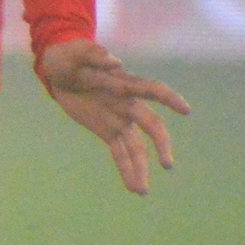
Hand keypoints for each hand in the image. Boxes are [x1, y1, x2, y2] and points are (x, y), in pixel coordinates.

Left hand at [36, 37, 190, 195]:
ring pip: (136, 147)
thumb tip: (116, 62)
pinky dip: (126, 169)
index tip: (185, 110)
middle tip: (167, 164)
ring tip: (141, 191)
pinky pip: (120, 153)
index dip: (169, 98)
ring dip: (141, 168)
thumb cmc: (70, 57)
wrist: (58, 70)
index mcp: (124, 84)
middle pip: (150, 125)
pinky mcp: (108, 131)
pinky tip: (134, 187)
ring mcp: (120, 120)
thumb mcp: (76, 53)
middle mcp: (128, 104)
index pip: (152, 90)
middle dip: (160, 144)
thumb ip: (94, 55)